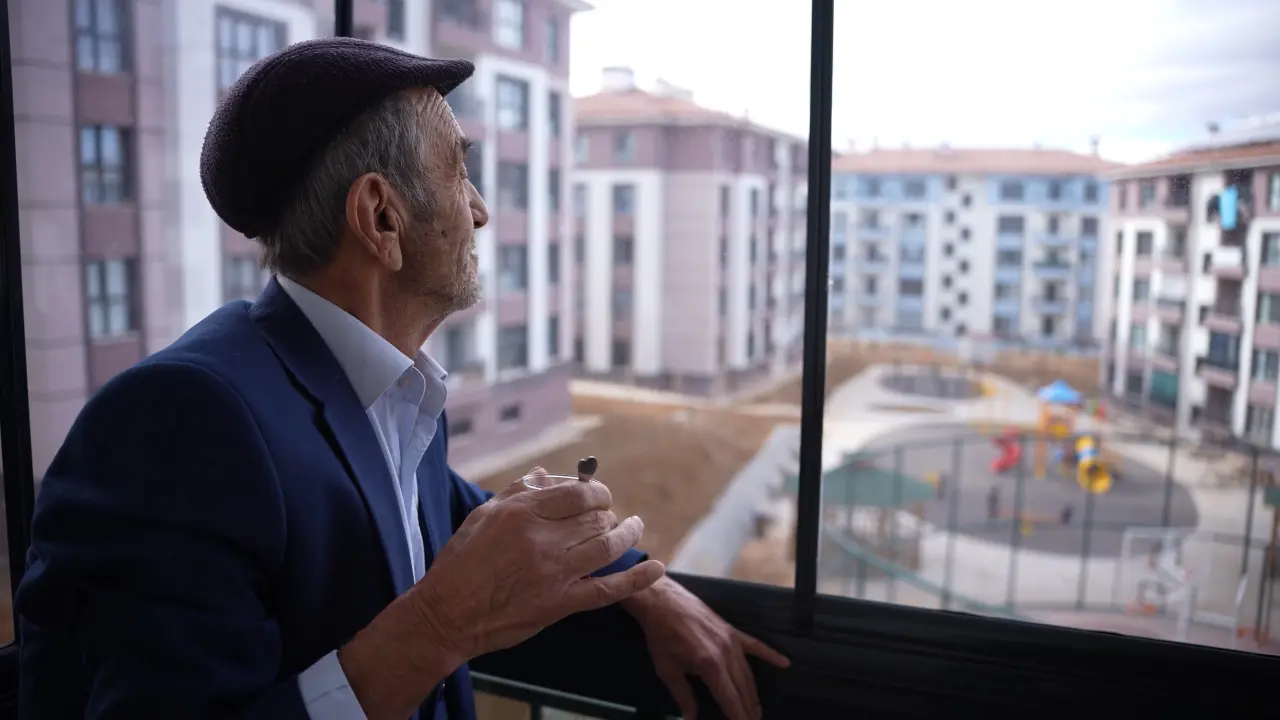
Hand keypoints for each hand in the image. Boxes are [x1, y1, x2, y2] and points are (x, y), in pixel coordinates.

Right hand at [416, 468, 665, 660]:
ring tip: (634, 527)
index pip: (578, 494)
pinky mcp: (560, 604)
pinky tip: (657, 567)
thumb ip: (519, 493)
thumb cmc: (461, 562)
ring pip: (607, 547)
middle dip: (608, 514)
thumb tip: (548, 474)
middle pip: (596, 519)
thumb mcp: (483, 516)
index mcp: (523, 513)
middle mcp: (542, 540)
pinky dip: (637, 578)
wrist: (447, 615)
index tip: (599, 495)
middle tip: (608, 516)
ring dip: (628, 534)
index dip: (597, 492)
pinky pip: (608, 590)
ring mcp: (554, 574)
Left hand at [623, 577, 789, 719]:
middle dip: (748, 709)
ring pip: (748, 673)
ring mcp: (732, 641)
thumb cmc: (661, 636)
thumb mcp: (667, 670)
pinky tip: (785, 663)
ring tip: (757, 710)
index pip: (728, 698)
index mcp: (709, 665)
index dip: (737, 716)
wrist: (663, 601)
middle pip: (742, 688)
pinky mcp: (732, 631)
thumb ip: (683, 696)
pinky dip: (770, 655)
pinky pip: (756, 645)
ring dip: (754, 694)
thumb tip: (691, 718)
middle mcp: (726, 653)